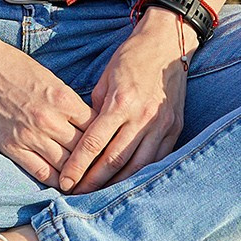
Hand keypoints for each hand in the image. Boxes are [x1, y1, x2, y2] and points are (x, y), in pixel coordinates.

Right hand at [0, 34, 94, 186]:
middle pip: (84, 150)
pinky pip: (41, 172)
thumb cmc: (15, 66)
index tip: (108, 148)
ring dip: (78, 175)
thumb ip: (68, 103)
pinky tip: (64, 184)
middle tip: (105, 171)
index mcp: (63, 99)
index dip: (104, 139)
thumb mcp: (50, 78)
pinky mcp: (12, 146)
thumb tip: (89, 123)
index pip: (96, 128)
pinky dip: (56, 181)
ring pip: (66, 165)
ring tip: (89, 182)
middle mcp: (49, 119)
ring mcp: (30, 135)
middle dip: (95, 161)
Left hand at [54, 7, 192, 192]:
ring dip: (117, 184)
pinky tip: (128, 184)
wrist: (167, 44)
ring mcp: (161, 124)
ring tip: (100, 196)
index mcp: (120, 103)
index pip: (94, 142)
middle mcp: (142, 117)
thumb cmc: (131, 58)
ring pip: (138, 165)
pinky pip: (158, 159)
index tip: (66, 182)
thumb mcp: (105, 78)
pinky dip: (142, 174)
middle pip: (115, 159)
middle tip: (77, 195)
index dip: (79, 165)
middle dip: (94, 181)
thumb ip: (95, 109)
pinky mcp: (175, 128)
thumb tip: (86, 135)